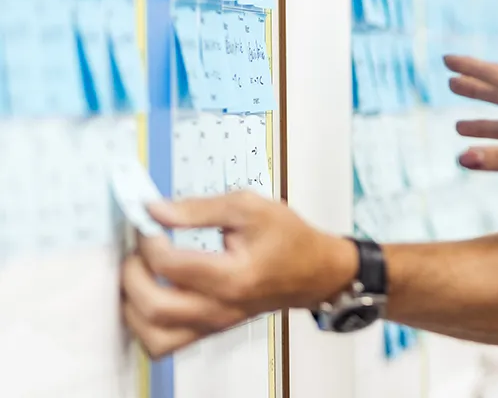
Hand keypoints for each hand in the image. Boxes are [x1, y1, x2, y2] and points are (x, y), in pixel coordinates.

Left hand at [121, 191, 356, 358]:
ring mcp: (212, 325)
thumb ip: (199, 208)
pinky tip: (148, 294)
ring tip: (140, 275)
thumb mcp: (250, 207)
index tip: (148, 220)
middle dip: (132, 275)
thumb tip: (155, 210)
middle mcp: (220, 309)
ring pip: (152, 336)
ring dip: (133, 306)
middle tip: (137, 250)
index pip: (171, 265)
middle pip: (154, 308)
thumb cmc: (287, 238)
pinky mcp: (207, 331)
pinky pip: (162, 343)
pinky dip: (144, 323)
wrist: (313, 271)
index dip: (149, 239)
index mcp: (233, 277)